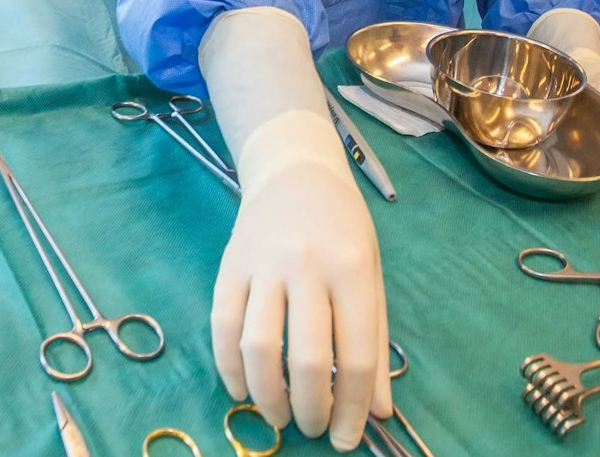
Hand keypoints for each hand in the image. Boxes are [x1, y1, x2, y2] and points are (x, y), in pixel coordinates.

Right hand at [216, 148, 386, 448]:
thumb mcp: (373, 276)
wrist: (294, 169)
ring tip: (279, 418)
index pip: (355, 354)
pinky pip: (222, 324)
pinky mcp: (229, 265)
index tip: (345, 439)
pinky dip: (228, 367)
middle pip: (306, 357)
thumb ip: (376, 344)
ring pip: (258, 345)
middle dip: (311, 408)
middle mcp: (308, 265)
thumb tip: (377, 412)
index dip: (351, 408)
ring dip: (267, 396)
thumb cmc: (343, 227)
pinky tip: (242, 391)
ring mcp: (264, 264)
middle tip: (313, 430)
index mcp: (353, 269)